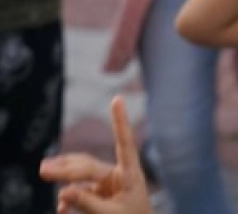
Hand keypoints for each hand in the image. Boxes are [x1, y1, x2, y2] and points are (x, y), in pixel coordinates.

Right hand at [39, 97, 151, 213]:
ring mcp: (108, 182)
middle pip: (89, 166)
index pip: (124, 144)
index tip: (117, 98)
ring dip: (63, 172)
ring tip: (44, 171)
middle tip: (42, 170)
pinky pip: (80, 189)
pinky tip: (61, 206)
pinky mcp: (100, 192)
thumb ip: (88, 204)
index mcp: (130, 174)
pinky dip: (68, 195)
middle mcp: (119, 174)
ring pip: (82, 172)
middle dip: (65, 168)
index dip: (119, 121)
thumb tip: (63, 192)